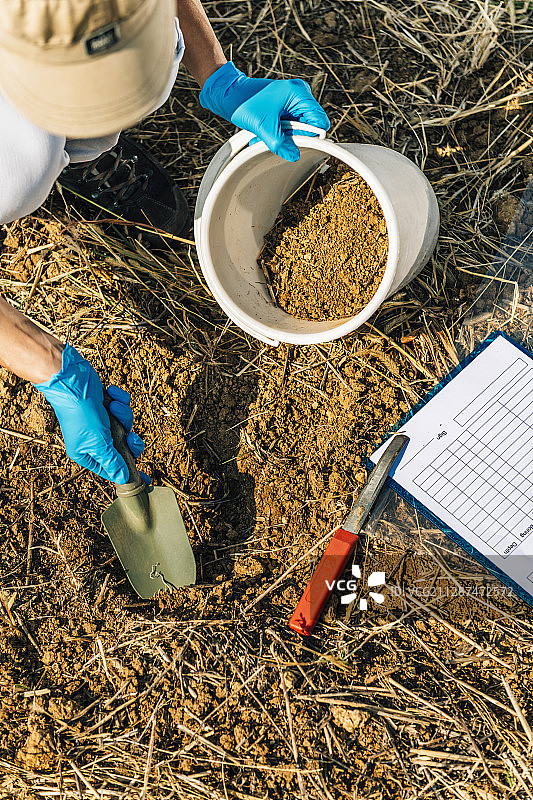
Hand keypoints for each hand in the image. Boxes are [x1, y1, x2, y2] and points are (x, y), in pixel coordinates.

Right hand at [34, 344, 148, 484]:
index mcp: (87, 453)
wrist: (72, 380)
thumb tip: (123, 478)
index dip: (127, 472)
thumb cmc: (81, 413)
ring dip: (123, 415)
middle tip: (131, 437)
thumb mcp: (99, 443)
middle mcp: (93, 439)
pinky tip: (111, 396)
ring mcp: (101, 421)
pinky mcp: (106, 405)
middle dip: (130, 440)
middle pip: (124, 448)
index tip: (145, 479)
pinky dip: (119, 400)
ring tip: (114, 408)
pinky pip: (123, 407)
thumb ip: (112, 461)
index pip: (111, 469)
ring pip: (126, 425)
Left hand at [199, 61, 329, 161]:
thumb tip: (294, 155)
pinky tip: (266, 134)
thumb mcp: (263, 126)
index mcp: (299, 93)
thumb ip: (280, 143)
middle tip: (276, 139)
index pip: (319, 121)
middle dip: (293, 137)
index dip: (311, 136)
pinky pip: (289, 126)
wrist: (229, 94)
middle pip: (309, 126)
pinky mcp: (285, 107)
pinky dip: (279, 133)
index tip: (297, 144)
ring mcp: (292, 101)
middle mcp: (299, 95)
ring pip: (298, 129)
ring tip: (266, 136)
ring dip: (283, 137)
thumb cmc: (244, 102)